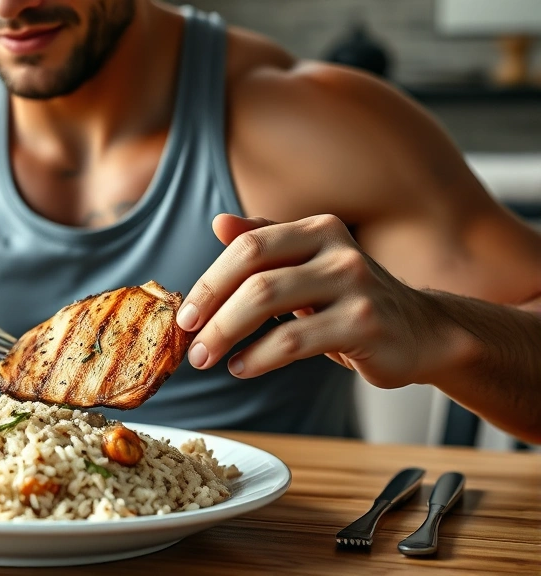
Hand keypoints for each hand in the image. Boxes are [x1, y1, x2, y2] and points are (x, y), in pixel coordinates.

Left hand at [176, 213, 441, 388]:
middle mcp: (338, 250)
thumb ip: (266, 244)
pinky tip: (242, 367)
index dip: (210, 281)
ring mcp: (355, 285)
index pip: (248, 246)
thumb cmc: (351, 301)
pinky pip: (294, 341)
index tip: (184, 314)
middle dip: (212, 312)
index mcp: (317, 229)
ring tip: (207, 358)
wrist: (422, 333)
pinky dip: (258, 357)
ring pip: (269, 306)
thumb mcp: (309, 266)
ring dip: (227, 335)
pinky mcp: (366, 324)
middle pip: (255, 276)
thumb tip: (219, 222)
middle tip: (189, 342)